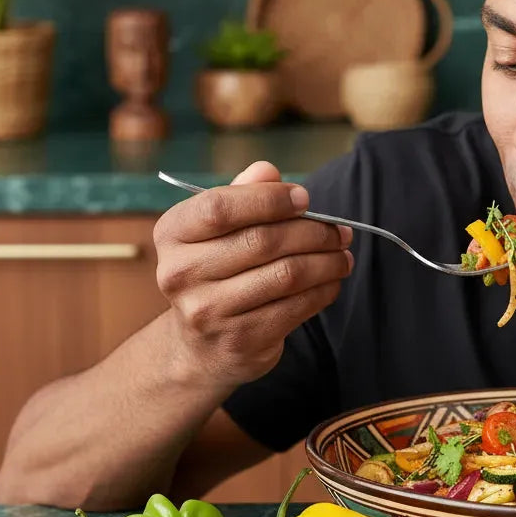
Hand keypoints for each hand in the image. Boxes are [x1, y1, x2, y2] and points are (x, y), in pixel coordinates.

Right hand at [153, 161, 352, 389]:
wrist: (201, 346)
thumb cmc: (217, 272)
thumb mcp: (218, 230)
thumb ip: (241, 196)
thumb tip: (268, 170)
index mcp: (171, 234)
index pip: (220, 207)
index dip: (269, 199)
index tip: (305, 199)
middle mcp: (181, 274)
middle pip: (262, 241)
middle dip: (313, 232)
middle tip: (340, 231)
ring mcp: (208, 312)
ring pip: (286, 274)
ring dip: (326, 261)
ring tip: (343, 255)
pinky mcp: (240, 340)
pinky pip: (296, 307)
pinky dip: (323, 290)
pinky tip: (333, 281)